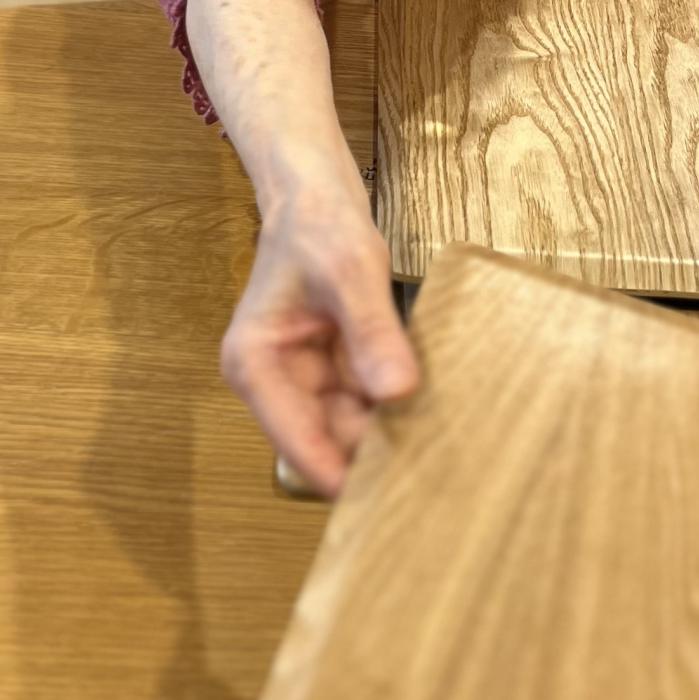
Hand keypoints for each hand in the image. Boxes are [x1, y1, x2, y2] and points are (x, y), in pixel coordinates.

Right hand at [219, 179, 418, 496]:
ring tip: (443, 458)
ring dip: (389, 437)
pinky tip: (434, 420)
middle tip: (431, 483)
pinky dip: (394, 410)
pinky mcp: (331, 371)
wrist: (314, 196)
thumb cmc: (318, 225)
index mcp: (255, 364)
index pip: (298, 443)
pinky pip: (365, 404)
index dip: (341, 477)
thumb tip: (397, 393)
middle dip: (372, 460)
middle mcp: (272, 382)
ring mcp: (303, 379)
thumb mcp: (351, 272)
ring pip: (350, 428)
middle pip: (326, 442)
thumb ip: (373, 333)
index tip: (388, 503)